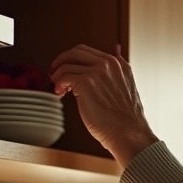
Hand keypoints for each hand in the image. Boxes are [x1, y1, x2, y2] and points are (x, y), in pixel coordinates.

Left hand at [50, 44, 158, 167]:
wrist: (128, 133)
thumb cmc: (126, 118)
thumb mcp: (128, 85)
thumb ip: (119, 69)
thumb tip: (117, 49)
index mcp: (118, 64)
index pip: (87, 51)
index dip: (73, 59)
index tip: (66, 69)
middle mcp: (108, 64)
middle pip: (75, 52)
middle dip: (61, 61)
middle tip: (54, 73)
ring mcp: (97, 72)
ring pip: (66, 66)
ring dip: (58, 77)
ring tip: (59, 89)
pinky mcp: (85, 83)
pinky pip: (64, 77)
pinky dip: (59, 84)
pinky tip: (61, 93)